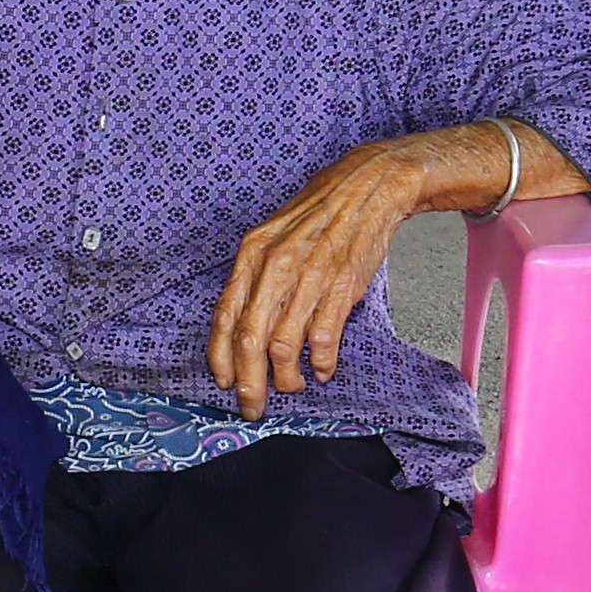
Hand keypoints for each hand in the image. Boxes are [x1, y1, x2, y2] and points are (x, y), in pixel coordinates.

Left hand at [205, 129, 469, 414]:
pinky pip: (324, 338)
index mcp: (253, 254)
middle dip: (249, 382)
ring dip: (286, 377)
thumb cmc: (320, 214)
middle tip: (253, 406)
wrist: (369, 186)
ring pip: (285, 345)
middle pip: (250, 339)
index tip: (224, 382)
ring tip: (292, 386)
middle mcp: (276, 266)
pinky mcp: (342, 286)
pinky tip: (323, 370)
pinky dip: (322, 362)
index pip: (226, 316)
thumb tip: (242, 323)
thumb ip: (257, 277)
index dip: (221, 357)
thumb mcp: (275, 236)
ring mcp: (309, 277)